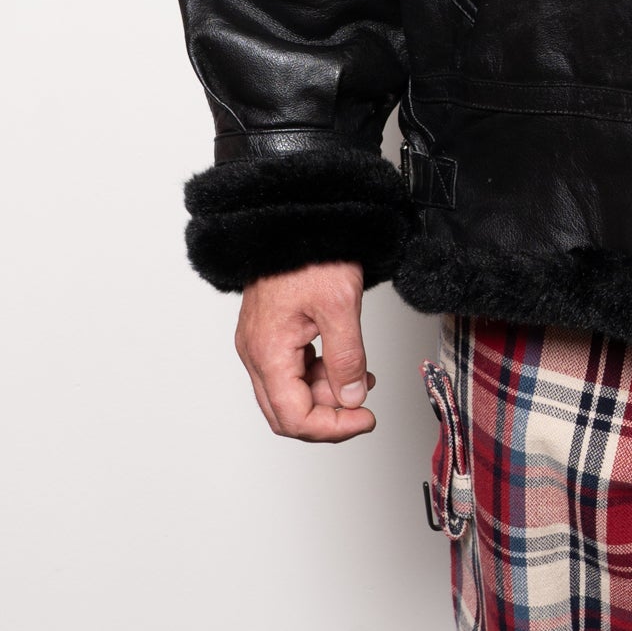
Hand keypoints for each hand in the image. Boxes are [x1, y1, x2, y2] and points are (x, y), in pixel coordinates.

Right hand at [235, 261, 376, 440]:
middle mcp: (256, 352)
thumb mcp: (341, 303)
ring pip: (290, 392)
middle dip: (328, 416)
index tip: (365, 419)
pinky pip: (291, 369)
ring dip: (326, 394)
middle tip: (364, 408)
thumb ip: (347, 357)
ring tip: (362, 378)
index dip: (332, 427)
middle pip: (287, 412)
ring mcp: (260, 342)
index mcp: (268, 351)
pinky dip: (319, 374)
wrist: (295, 215)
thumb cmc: (312, 251)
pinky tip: (344, 364)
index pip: (294, 417)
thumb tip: (352, 399)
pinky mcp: (270, 332)